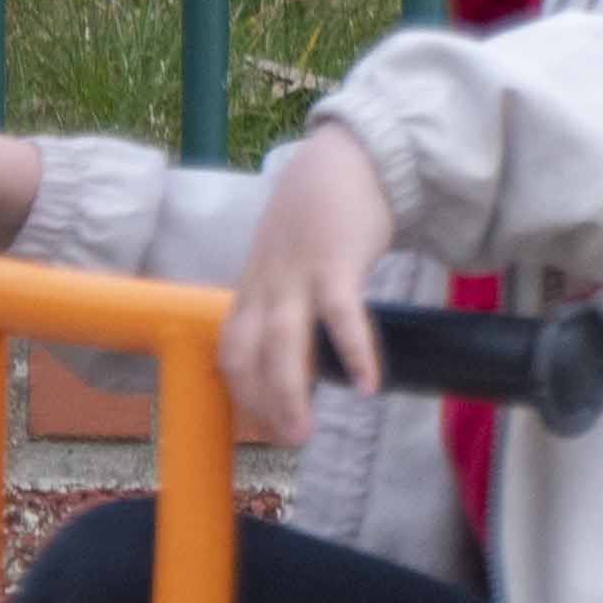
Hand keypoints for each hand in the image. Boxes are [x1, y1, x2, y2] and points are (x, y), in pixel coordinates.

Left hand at [219, 129, 398, 447]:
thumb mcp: (289, 260)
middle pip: (247, 353)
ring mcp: (298, 274)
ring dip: (289, 393)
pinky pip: (341, 315)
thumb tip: (302, 347)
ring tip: (304, 433)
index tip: (268, 423)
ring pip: (282, 342)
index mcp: (255, 287)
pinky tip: (369, 386)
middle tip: (287, 441)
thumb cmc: (321, 217)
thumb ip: (288, 299)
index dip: (244, 391)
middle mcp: (266, 285)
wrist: (344, 161)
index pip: (232, 350)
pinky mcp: (337, 262)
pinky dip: (353, 352)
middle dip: (260, 403)